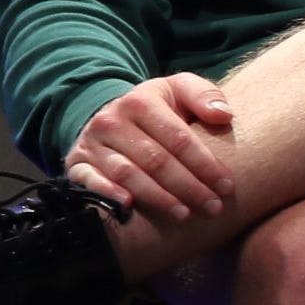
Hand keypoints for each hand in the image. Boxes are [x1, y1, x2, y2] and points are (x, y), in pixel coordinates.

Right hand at [67, 73, 235, 220]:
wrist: (110, 115)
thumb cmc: (158, 107)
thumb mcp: (179, 89)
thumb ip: (204, 95)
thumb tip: (224, 115)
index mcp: (140, 102)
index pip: (178, 138)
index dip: (205, 164)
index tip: (227, 186)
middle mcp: (111, 121)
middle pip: (156, 160)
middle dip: (188, 187)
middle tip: (214, 208)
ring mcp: (91, 144)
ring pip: (127, 174)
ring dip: (157, 197)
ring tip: (184, 215)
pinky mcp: (76, 163)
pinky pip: (89, 181)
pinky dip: (108, 194)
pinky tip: (129, 207)